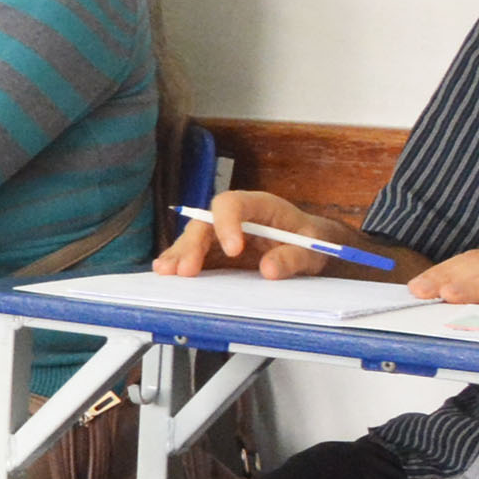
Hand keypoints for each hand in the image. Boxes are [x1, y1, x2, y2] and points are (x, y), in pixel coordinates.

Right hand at [156, 189, 334, 278]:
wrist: (308, 248)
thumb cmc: (311, 243)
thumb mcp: (313, 251)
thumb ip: (294, 257)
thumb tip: (268, 270)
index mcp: (258, 206)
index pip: (233, 204)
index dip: (227, 223)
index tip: (234, 250)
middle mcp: (234, 217)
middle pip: (205, 222)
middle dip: (193, 245)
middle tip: (186, 270)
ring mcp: (221, 234)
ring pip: (194, 238)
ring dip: (179, 255)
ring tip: (165, 272)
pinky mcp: (216, 252)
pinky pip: (195, 255)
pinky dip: (180, 264)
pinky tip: (166, 273)